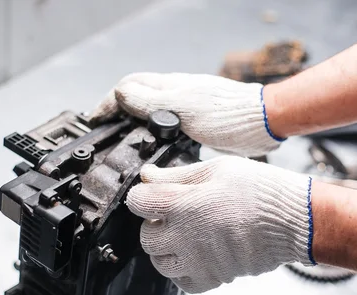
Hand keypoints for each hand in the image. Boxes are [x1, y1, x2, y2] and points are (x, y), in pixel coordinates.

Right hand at [90, 73, 281, 156]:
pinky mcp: (197, 123)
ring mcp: (187, 108)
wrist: (262, 125)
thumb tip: (121, 94)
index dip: (108, 101)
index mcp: (170, 87)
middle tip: (104, 127)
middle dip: (116, 109)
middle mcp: (176, 94)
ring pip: (151, 110)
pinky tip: (154, 144)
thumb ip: (152, 102)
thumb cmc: (229, 116)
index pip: (128, 87)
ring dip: (133, 120)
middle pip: (137, 96)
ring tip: (122, 136)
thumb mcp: (184, 109)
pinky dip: (153, 131)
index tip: (94, 118)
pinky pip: (167, 124)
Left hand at [126, 156, 313, 292]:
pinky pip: (183, 282)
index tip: (153, 193)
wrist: (293, 220)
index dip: (143, 195)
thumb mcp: (216, 169)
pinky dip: (183, 270)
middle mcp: (184, 237)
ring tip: (185, 234)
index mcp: (182, 205)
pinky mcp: (214, 277)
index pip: (137, 202)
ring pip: (160, 263)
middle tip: (174, 213)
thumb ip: (177, 175)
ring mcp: (198, 261)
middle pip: (146, 236)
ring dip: (166, 248)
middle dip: (154, 223)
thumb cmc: (259, 190)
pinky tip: (195, 254)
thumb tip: (148, 175)